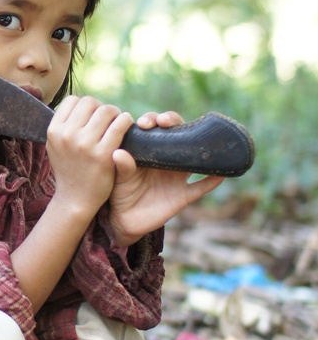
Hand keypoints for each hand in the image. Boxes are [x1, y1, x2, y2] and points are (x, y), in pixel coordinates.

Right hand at [47, 95, 133, 220]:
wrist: (75, 200)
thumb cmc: (69, 170)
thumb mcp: (56, 146)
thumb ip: (64, 126)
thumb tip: (79, 103)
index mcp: (54, 131)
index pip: (73, 101)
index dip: (85, 106)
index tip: (92, 117)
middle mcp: (67, 136)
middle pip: (90, 103)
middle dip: (101, 108)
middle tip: (108, 120)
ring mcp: (85, 145)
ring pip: (106, 110)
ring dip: (115, 113)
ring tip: (117, 123)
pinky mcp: (103, 155)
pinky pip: (119, 125)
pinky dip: (125, 121)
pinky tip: (126, 126)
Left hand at [109, 110, 223, 246]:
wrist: (125, 220)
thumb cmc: (121, 193)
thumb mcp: (120, 179)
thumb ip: (122, 166)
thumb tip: (118, 153)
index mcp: (151, 151)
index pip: (156, 128)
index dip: (154, 119)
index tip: (146, 123)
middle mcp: (168, 160)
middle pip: (178, 134)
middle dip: (174, 122)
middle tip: (163, 122)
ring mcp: (178, 177)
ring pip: (195, 158)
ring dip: (202, 147)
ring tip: (203, 138)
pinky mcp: (183, 196)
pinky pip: (202, 187)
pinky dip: (212, 180)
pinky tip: (221, 173)